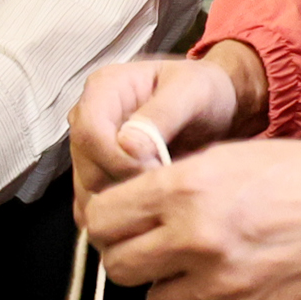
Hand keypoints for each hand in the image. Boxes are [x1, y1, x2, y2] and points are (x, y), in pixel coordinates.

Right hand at [68, 43, 265, 208]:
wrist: (215, 108)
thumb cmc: (205, 93)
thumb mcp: (193, 93)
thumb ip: (163, 114)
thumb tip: (127, 146)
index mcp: (104, 86)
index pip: (89, 132)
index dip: (117, 159)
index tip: (155, 171)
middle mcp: (87, 115)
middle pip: (85, 163)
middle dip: (122, 184)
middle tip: (164, 188)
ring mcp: (90, 146)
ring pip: (87, 187)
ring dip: (122, 202)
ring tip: (162, 196)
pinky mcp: (96, 171)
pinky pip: (93, 200)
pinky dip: (118, 212)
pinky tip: (148, 210)